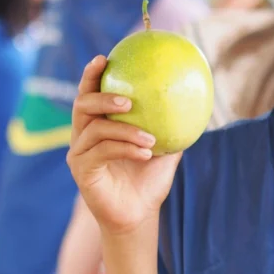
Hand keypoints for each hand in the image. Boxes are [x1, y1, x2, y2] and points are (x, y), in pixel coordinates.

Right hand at [66, 56, 180, 234]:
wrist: (139, 214)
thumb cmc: (149, 180)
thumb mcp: (165, 149)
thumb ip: (171, 126)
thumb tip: (194, 100)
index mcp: (98, 126)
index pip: (89, 94)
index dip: (92, 75)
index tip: (104, 58)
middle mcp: (83, 137)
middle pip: (82, 105)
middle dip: (102, 96)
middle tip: (128, 99)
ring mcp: (79, 154)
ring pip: (96, 129)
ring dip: (126, 130)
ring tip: (150, 138)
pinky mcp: (82, 171)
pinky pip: (101, 151)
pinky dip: (125, 149)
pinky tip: (146, 153)